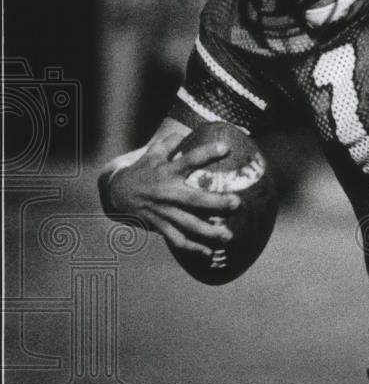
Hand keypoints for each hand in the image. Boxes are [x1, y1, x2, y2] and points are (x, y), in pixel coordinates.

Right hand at [104, 132, 240, 255]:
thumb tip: (186, 130)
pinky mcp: (159, 225)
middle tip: (237, 203)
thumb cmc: (142, 170)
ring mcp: (163, 211)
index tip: (226, 148)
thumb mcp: (153, 153)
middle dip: (216, 203)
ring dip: (209, 232)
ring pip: (188, 224)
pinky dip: (192, 248)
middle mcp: (166, 192)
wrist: (115, 194)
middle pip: (194, 199)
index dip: (207, 153)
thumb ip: (170, 142)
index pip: (189, 159)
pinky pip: (177, 239)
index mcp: (167, 171)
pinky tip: (208, 253)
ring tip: (228, 236)